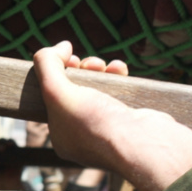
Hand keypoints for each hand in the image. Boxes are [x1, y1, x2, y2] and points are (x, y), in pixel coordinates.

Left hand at [34, 41, 191, 190]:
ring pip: (98, 90)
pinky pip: (119, 92)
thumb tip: (61, 46)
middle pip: (75, 92)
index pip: (52, 100)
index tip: (66, 61)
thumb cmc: (97, 124)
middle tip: (88, 63)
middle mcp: (84, 135)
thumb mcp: (57, 92)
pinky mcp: (130, 119)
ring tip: (104, 65)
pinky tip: (120, 68)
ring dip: (99, 70)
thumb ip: (47, 65)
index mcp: (62, 136)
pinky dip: (118, 77)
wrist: (144, 144)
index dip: (56, 76)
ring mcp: (109, 128)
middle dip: (80, 70)